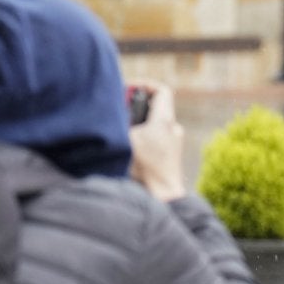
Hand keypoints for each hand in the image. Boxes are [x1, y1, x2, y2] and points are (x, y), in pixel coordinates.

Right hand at [128, 80, 187, 201]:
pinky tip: (129, 149)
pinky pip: (157, 138)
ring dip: (138, 124)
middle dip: (136, 107)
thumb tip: (109, 111)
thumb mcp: (125, 140)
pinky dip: (143, 138)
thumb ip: (119, 121)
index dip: (145, 85)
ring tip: (122, 134)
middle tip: (118, 113)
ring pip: (155, 124)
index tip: (128, 89)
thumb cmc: (144, 169)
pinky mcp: (171, 156)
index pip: (162, 90)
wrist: (162, 198)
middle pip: (156, 107)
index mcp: (165, 120)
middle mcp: (173, 129)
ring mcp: (174, 143)